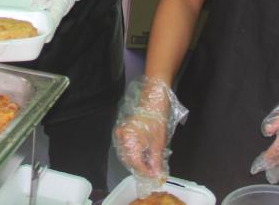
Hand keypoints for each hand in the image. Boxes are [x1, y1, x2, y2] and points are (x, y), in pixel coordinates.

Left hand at [33, 0, 97, 40]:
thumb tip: (35, 7)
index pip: (55, 16)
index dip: (50, 28)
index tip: (45, 39)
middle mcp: (63, 8)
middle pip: (52, 22)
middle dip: (41, 30)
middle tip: (28, 37)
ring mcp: (60, 9)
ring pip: (50, 20)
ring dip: (40, 25)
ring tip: (26, 31)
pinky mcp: (57, 8)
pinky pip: (49, 16)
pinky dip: (41, 19)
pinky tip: (30, 20)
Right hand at [113, 77, 188, 193]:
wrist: (152, 99)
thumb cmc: (156, 118)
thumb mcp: (158, 143)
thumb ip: (155, 161)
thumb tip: (156, 175)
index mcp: (129, 139)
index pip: (135, 163)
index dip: (145, 172)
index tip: (155, 178)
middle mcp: (121, 137)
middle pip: (129, 160)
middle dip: (142, 169)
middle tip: (154, 174)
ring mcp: (121, 134)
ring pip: (128, 155)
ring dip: (139, 162)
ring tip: (151, 167)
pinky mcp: (123, 132)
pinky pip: (127, 148)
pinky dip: (136, 154)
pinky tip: (145, 157)